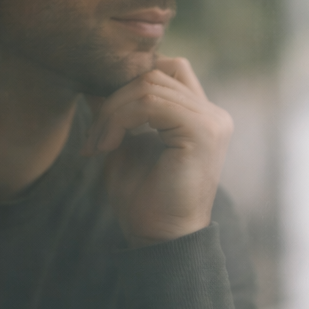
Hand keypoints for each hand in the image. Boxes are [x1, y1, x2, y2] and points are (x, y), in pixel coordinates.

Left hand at [82, 57, 232, 245]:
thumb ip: (119, 111)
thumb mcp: (126, 145)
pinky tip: (109, 146)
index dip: (131, 82)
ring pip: (149, 86)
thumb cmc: (146, 200)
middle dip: (115, 98)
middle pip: (156, 73)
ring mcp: (212, 121)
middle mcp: (214, 114)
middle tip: (95, 137)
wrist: (161, 238)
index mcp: (202, 116)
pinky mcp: (202, 132)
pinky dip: (119, 120)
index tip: (102, 118)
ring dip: (112, 112)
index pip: (169, 70)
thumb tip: (94, 79)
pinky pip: (150, 104)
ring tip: (99, 145)